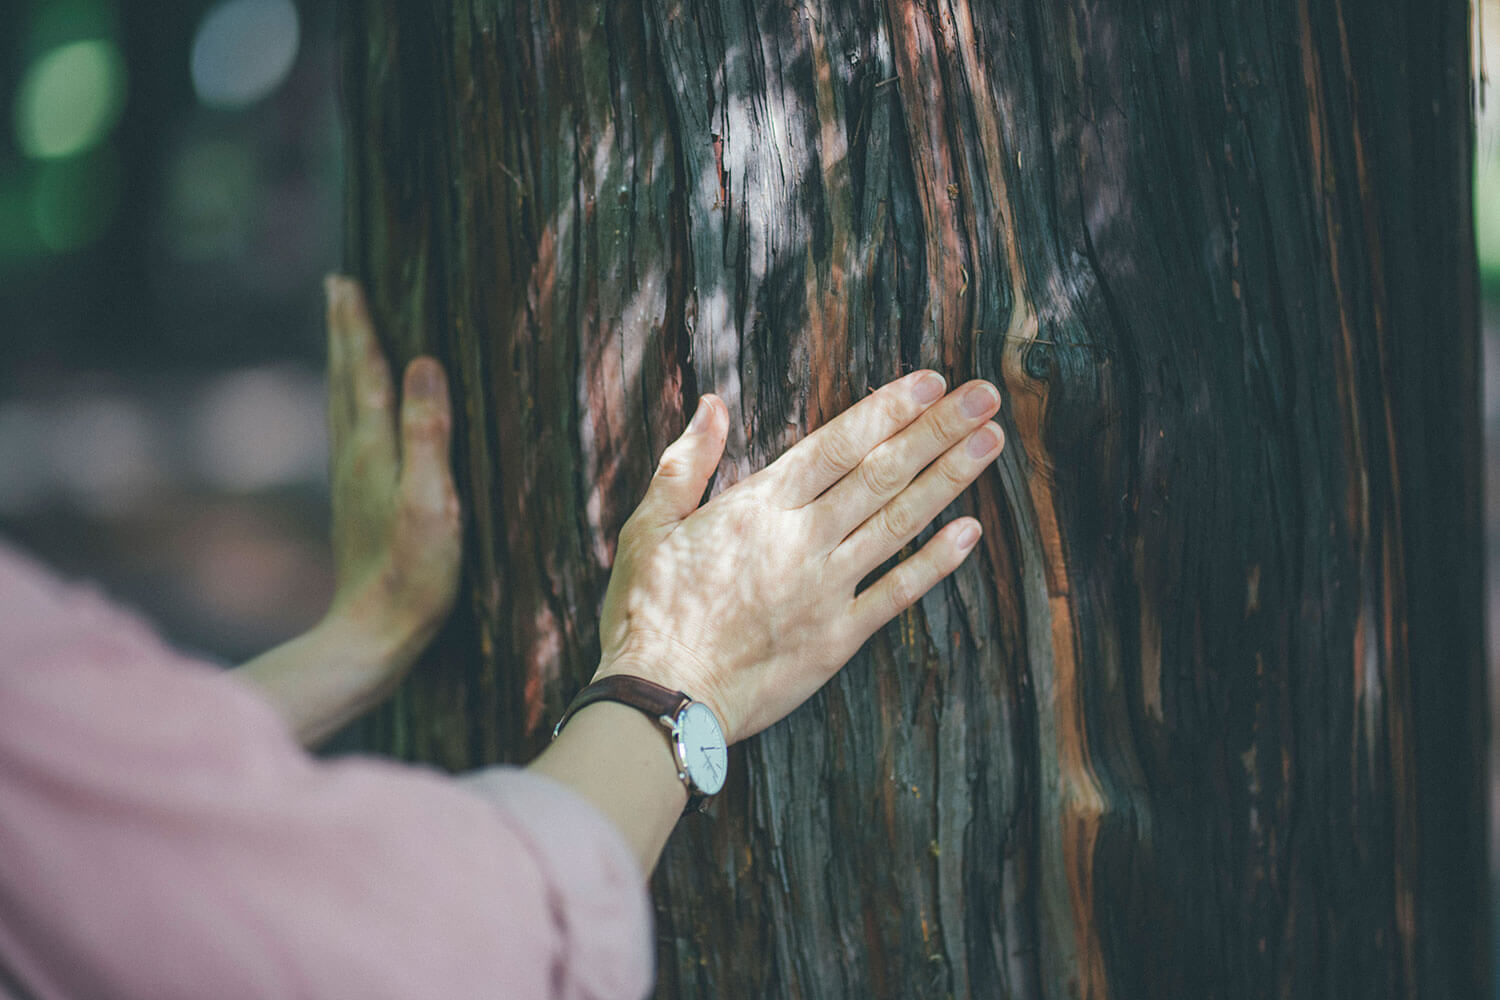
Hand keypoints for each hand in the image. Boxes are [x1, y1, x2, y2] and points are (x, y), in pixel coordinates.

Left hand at [236, 276, 460, 744]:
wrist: (376, 633)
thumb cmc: (415, 574)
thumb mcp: (433, 501)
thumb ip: (428, 431)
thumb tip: (424, 363)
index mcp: (373, 450)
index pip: (363, 372)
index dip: (356, 326)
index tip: (345, 281)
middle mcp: (354, 459)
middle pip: (343, 380)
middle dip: (341, 331)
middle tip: (336, 288)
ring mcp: (352, 483)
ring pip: (341, 405)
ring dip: (341, 363)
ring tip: (343, 333)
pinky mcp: (358, 504)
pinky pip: (350, 432)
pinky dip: (349, 401)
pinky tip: (357, 412)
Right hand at [594, 372, 1002, 743]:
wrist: (661, 696)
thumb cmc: (647, 611)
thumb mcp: (650, 524)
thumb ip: (687, 461)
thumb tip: (712, 404)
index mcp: (759, 506)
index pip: (838, 443)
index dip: (889, 408)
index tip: (931, 381)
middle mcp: (803, 539)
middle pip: (883, 472)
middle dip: (938, 429)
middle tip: (984, 396)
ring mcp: (826, 587)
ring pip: (899, 522)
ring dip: (949, 480)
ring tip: (990, 443)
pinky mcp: (838, 637)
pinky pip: (897, 592)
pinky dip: (937, 562)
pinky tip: (970, 532)